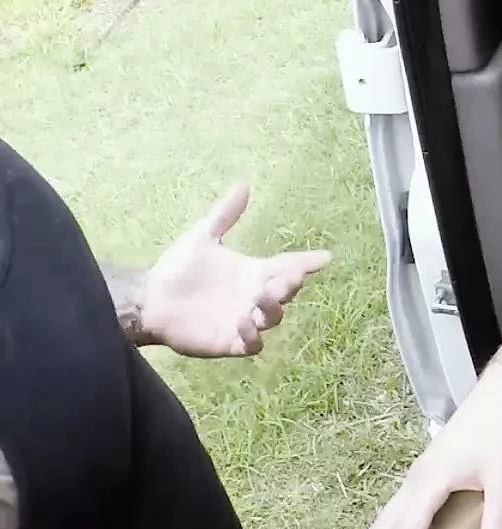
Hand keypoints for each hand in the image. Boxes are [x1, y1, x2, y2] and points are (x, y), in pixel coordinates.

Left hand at [141, 183, 331, 357]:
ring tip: (261, 298)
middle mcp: (254, 296)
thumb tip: (243, 183)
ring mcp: (244, 320)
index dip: (307, 262)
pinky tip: (243, 323)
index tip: (325, 257)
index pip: (288, 265)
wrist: (149, 300)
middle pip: (286, 292)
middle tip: (287, 276)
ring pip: (273, 318)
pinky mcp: (229, 342)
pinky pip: (252, 344)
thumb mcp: (203, 236)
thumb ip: (225, 214)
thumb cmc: (177, 269)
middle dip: (291, 284)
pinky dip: (253, 337)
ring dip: (273, 308)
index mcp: (254, 272)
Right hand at [362, 372, 501, 528]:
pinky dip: (391, 521)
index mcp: (429, 483)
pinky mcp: (427, 468)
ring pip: (389, 511)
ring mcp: (419, 472)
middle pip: (385, 523)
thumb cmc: (501, 431)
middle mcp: (416, 479)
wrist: (500, 391)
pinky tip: (394, 528)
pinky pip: (400, 502)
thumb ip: (497, 520)